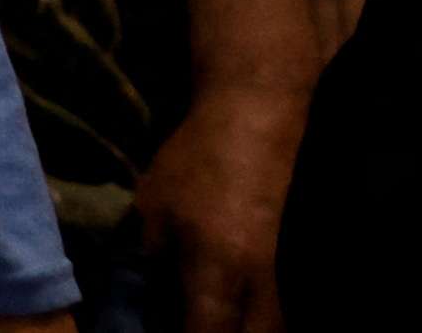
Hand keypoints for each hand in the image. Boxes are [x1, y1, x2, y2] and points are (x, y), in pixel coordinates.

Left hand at [135, 71, 307, 332]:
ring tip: (210, 319)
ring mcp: (276, 263)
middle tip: (195, 327)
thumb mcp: (153, 215)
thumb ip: (148, 268)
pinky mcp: (281, 249)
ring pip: (272, 321)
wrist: (258, 111)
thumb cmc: (198, 159)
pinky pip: (273, 300)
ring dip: (245, 327)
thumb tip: (140, 309)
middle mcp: (257, 278)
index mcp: (219, 272)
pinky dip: (253, 314)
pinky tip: (228, 307)